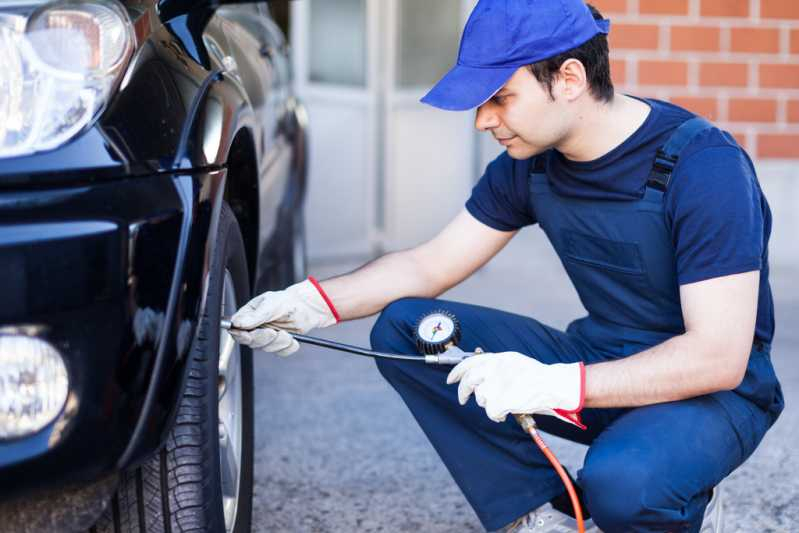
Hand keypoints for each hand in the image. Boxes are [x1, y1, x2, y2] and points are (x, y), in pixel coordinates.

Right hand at [229, 277, 338, 355]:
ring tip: (286, 332)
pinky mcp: (279, 344)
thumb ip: (254, 316)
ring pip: (266, 348)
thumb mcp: (269, 304)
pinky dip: (288, 347)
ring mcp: (267, 337)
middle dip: (263, 338)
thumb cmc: (286, 301)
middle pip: (250, 342)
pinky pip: (281, 352)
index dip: (241, 335)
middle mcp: (256, 328)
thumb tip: (238, 323)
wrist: (306, 307)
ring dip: (279, 342)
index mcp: (248, 316)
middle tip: (273, 332)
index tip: (248, 334)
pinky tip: (292, 337)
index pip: (237, 330)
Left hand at [446, 351, 585, 427]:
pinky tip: (505, 412)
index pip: (468, 363)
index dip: (456, 372)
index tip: (451, 379)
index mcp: (495, 359)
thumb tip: (479, 373)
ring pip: (481, 398)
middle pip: (468, 382)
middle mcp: (492, 370)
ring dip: (489, 403)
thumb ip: (495, 364)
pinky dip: (496, 415)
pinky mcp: (499, 401)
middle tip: (463, 399)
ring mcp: (495, 385)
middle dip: (463, 392)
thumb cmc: (536, 374)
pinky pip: (490, 412)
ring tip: (504, 401)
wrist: (551, 383)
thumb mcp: (513, 360)